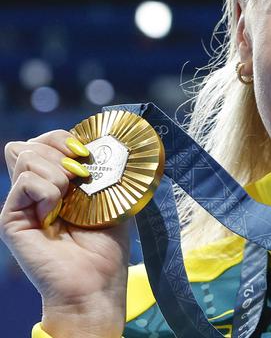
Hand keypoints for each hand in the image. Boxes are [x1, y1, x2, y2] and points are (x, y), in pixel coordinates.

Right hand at [1, 130, 128, 336]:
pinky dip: (48, 191)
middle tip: (80, 175)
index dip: (66, 139)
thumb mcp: (110, 197)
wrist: (96, 281)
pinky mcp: (11, 218)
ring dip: (57, 172)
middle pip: (31, 142)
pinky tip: (55, 212)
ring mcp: (21, 202)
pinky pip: (25, 181)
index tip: (88, 154)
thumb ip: (101, 168)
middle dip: (60, 148)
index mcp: (56, 181)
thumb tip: (95, 142)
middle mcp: (34, 189)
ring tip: (69, 200)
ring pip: (25, 155)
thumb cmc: (106, 244)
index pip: (48, 140)